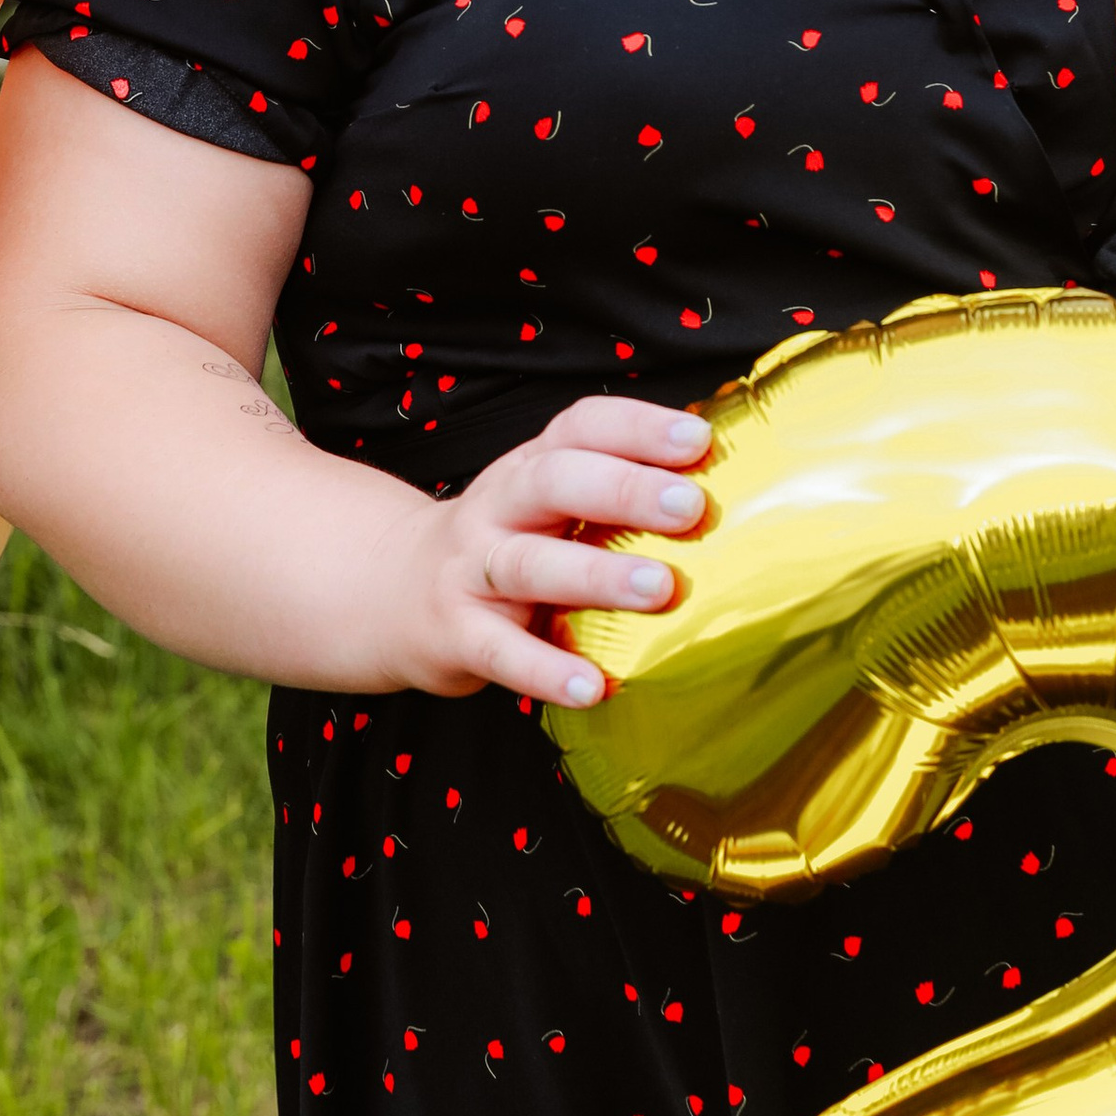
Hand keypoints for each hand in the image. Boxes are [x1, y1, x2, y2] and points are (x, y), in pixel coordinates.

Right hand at [391, 395, 710, 703]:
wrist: (391, 592)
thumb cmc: (504, 544)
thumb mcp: (546, 503)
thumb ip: (613, 489)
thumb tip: (724, 485)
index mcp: (531, 467)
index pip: (580, 427)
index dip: (637, 428)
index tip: (698, 439)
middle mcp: (498, 506)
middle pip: (555, 482)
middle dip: (624, 491)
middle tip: (691, 509)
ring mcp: (471, 570)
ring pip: (530, 564)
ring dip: (597, 575)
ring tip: (660, 590)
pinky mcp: (455, 634)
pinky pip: (500, 652)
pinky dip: (545, 670)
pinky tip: (593, 687)